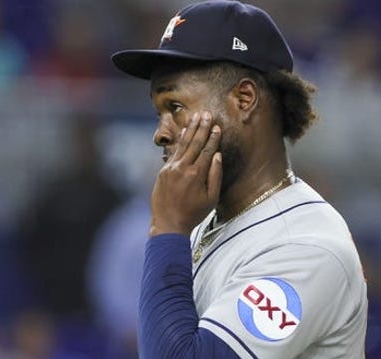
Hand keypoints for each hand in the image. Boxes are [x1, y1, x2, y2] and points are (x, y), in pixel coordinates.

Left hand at [150, 111, 222, 235]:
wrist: (168, 224)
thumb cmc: (193, 214)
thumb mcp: (211, 198)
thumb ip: (215, 175)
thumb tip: (217, 155)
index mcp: (197, 174)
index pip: (207, 150)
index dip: (213, 137)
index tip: (217, 126)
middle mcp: (183, 168)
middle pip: (195, 143)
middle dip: (202, 127)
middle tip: (207, 113)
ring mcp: (171, 168)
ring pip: (183, 144)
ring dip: (190, 129)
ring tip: (196, 116)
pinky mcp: (163, 171)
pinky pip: (174, 152)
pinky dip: (180, 141)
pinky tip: (184, 132)